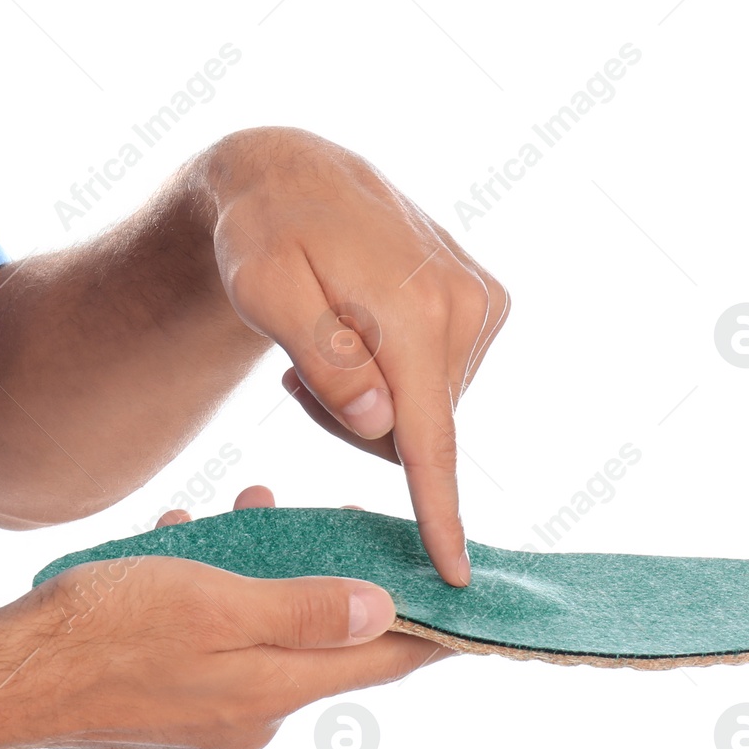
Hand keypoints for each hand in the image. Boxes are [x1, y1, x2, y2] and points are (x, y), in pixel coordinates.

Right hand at [0, 487, 446, 748]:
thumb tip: (380, 612)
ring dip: (258, 573)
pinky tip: (179, 546)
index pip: (382, 663)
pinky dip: (209, 595)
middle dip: (326, 575)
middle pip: (321, 643)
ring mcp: (206, 717)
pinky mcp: (166, 706)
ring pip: (260, 633)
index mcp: (274, 693)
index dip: (433, 630)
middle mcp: (250, 715)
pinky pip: (213, 644)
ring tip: (239, 514)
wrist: (5, 680)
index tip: (475, 606)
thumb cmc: (104, 633)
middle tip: (326, 519)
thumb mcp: (214, 603)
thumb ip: (303, 611)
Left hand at [199, 127, 510, 585]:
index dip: (438, 512)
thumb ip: (325, 361)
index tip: (453, 574)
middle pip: (417, 433)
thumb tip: (380, 424)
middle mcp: (467, 306)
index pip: (429, 437)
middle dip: (356, 428)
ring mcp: (482, 303)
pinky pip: (436, 385)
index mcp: (417, 311)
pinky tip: (355, 336)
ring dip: (370, 404)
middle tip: (300, 376)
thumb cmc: (264, 235)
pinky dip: (392, 381)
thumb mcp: (267, 293)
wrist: (293, 175)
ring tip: (322, 345)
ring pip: (426, 414)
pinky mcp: (483, 303)